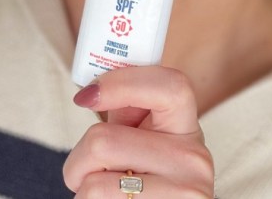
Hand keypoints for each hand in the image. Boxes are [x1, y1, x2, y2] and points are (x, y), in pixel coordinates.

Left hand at [65, 66, 214, 197]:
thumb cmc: (145, 178)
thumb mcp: (143, 139)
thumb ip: (126, 111)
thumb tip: (90, 93)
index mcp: (186, 127)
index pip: (169, 86)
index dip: (120, 83)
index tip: (85, 97)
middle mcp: (192, 158)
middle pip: (104, 141)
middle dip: (79, 159)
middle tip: (83, 170)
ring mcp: (184, 192)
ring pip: (94, 183)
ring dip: (81, 188)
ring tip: (98, 192)